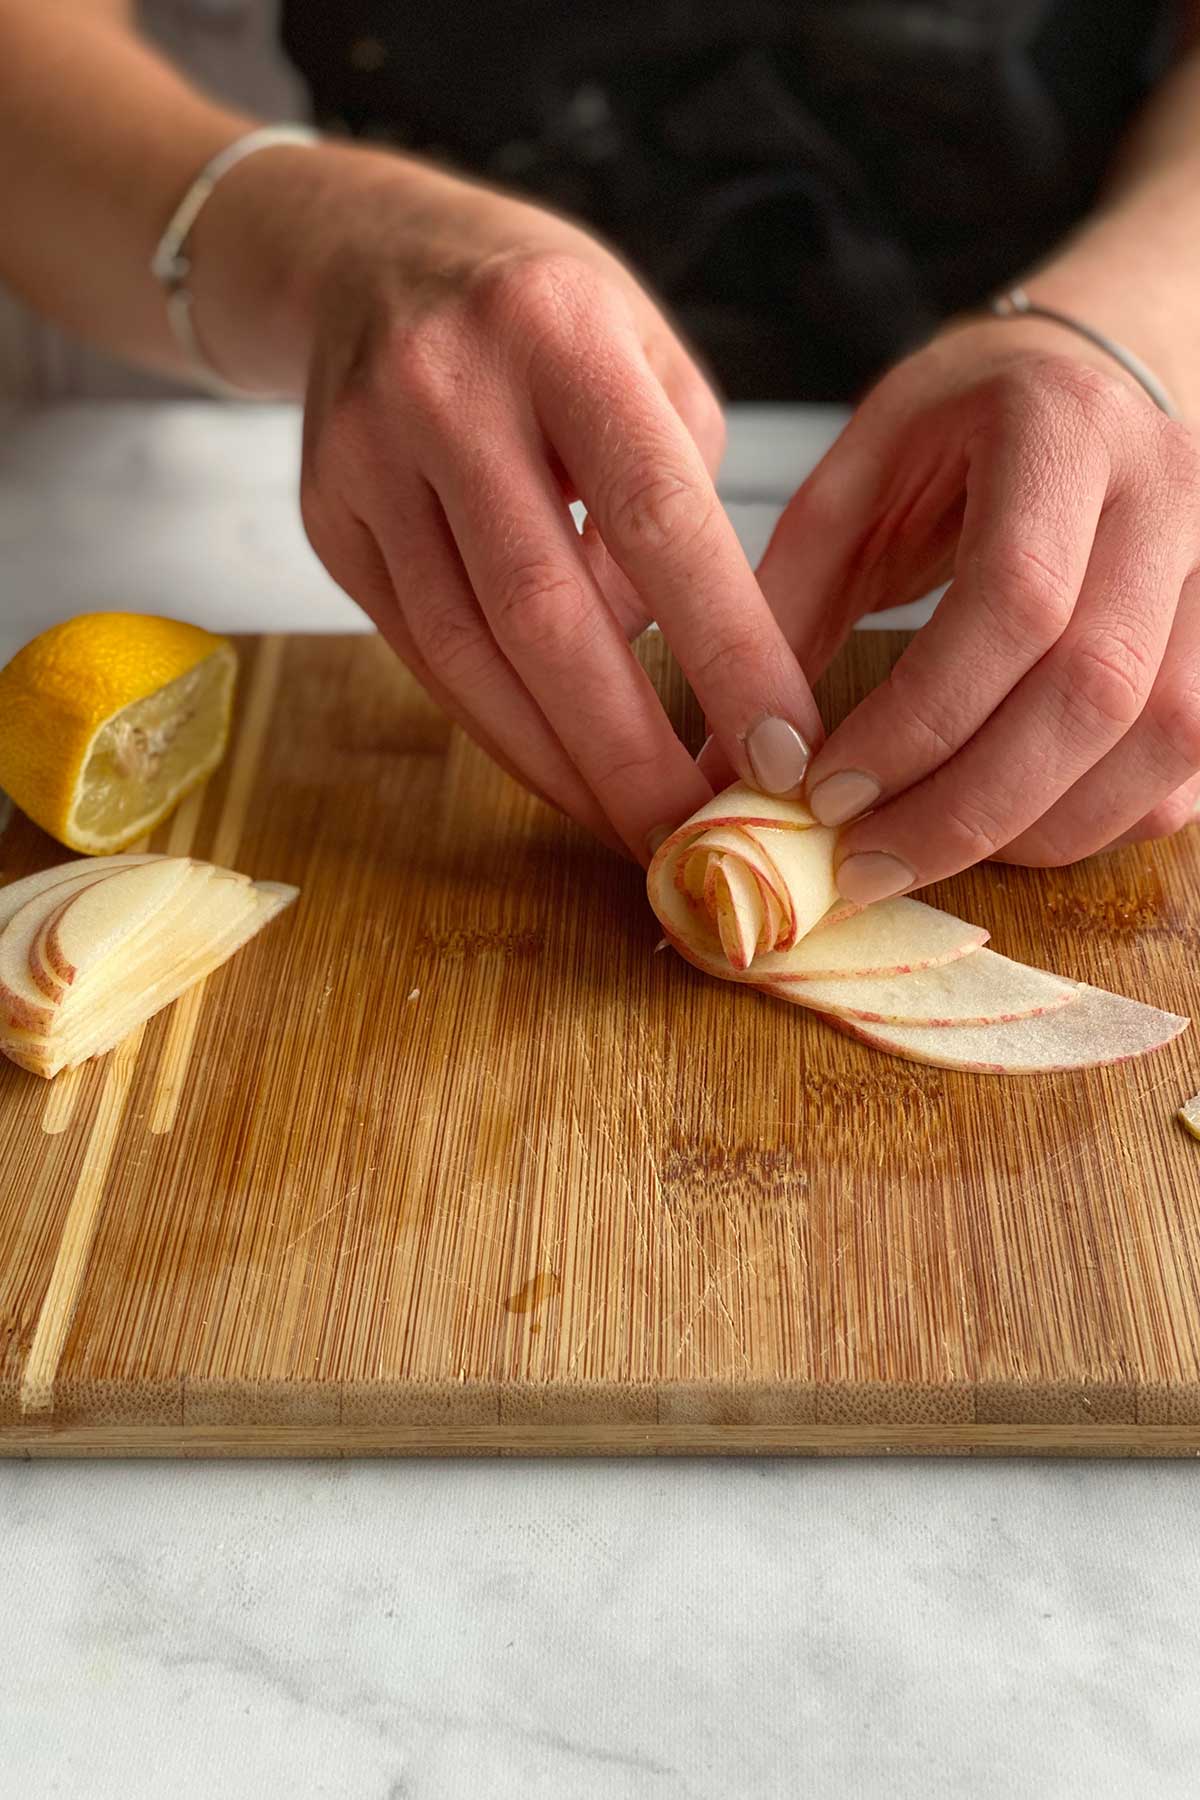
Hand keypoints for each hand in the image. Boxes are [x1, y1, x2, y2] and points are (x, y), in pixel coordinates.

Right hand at [210, 146, 822, 859]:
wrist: (362, 257)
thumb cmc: (543, 314)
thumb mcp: (643, 352)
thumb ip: (676, 495)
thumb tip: (683, 661)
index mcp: (557, 329)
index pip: (657, 513)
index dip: (725, 647)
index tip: (785, 748)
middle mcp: (445, 389)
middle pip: (545, 608)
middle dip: (631, 747)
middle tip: (698, 839)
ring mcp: (366, 458)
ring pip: (466, 651)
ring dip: (559, 762)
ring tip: (634, 831)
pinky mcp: (327, 520)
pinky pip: (420, 653)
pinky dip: (498, 728)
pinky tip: (560, 774)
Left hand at [749, 320, 1199, 902]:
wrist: (1082, 383)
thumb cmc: (952, 434)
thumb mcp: (850, 483)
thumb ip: (783, 609)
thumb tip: (727, 766)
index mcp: (1059, 426)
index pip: (1015, 600)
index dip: (921, 719)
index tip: (829, 792)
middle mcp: (1171, 488)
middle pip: (1097, 688)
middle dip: (970, 804)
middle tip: (866, 863)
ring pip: (1165, 738)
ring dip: (1039, 829)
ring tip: (927, 855)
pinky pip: (1195, 759)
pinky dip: (1102, 820)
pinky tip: (1010, 834)